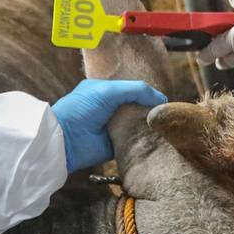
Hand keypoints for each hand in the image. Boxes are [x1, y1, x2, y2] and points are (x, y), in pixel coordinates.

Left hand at [52, 79, 167, 171]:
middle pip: (138, 106)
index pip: (132, 89)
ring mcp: (115, 127)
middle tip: (168, 111)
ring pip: (139, 123)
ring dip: (150, 124)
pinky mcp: (118, 144)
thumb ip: (137, 90)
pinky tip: (159, 135)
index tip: (164, 97)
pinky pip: (136, 140)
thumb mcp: (109, 90)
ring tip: (166, 123)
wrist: (65, 139)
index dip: (147, 92)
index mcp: (107, 91)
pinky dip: (145, 139)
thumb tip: (162, 98)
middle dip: (151, 108)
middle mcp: (112, 108)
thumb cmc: (82, 108)